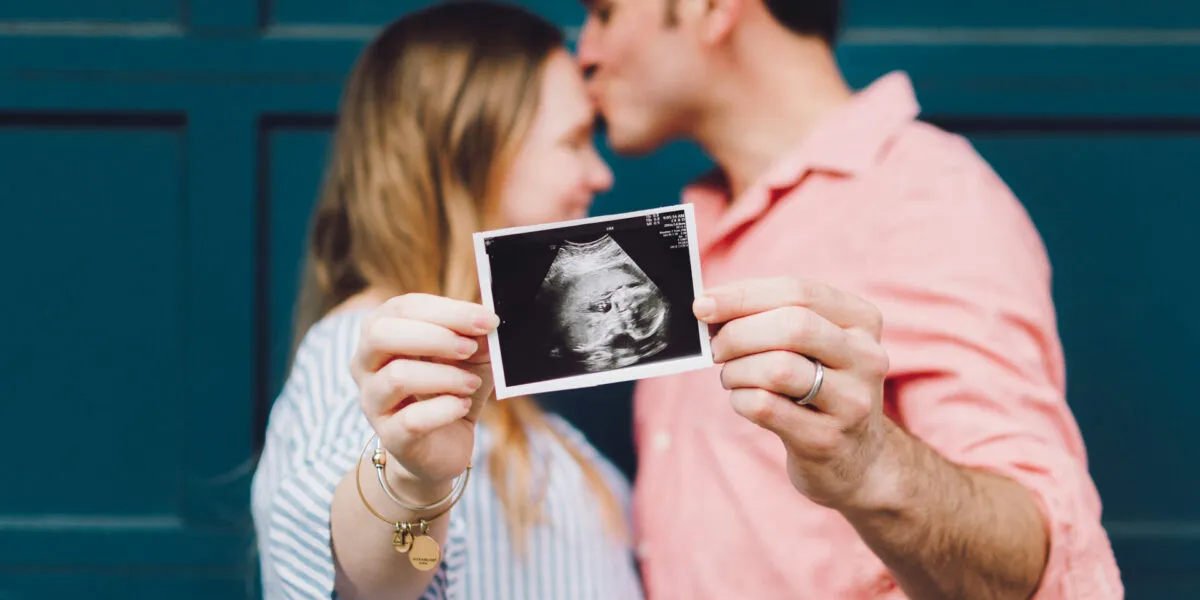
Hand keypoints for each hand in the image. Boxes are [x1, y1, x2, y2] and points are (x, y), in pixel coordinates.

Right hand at [349, 294, 499, 499]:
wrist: (445, 444)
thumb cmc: (452, 388)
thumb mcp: (471, 355)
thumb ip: (476, 335)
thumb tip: (487, 318)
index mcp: (382, 332)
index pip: (404, 308)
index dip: (447, 311)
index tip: (486, 320)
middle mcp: (366, 364)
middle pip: (381, 334)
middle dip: (434, 337)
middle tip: (470, 348)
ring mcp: (372, 402)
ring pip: (397, 376)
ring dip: (445, 376)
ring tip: (471, 384)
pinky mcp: (390, 436)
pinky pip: (411, 419)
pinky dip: (444, 409)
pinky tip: (462, 406)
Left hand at [694, 277, 893, 509]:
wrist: (856, 459)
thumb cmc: (819, 387)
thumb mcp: (814, 346)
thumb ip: (772, 317)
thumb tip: (710, 306)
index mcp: (862, 321)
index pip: (799, 292)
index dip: (744, 295)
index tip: (704, 304)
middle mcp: (866, 358)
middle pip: (792, 327)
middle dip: (738, 333)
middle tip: (715, 348)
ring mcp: (852, 402)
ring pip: (778, 368)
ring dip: (737, 370)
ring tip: (732, 377)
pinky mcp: (827, 439)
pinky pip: (766, 407)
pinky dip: (740, 399)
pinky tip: (743, 400)